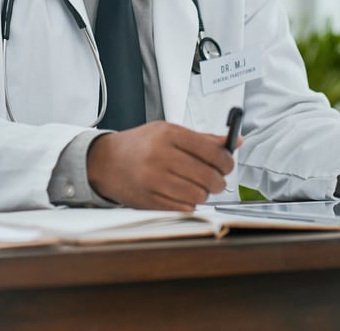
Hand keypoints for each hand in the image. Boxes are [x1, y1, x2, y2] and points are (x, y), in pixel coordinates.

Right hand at [86, 121, 236, 210]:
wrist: (105, 162)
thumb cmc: (139, 145)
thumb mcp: (168, 131)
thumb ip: (202, 139)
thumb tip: (234, 142)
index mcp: (168, 134)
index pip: (211, 150)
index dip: (226, 161)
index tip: (227, 165)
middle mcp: (161, 156)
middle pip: (208, 175)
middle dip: (219, 181)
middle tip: (217, 180)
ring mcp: (154, 180)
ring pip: (198, 194)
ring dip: (204, 194)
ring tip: (198, 187)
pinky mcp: (149, 200)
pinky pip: (184, 207)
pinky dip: (189, 204)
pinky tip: (183, 195)